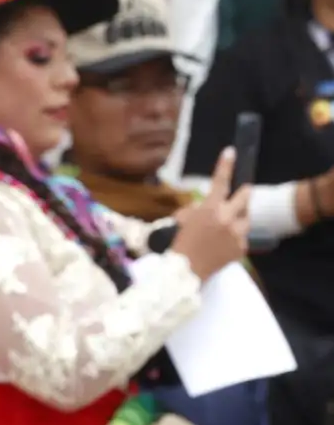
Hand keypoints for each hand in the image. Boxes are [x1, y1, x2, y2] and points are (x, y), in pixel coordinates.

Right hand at [172, 147, 250, 282]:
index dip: (225, 165)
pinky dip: (234, 240)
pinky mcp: (242, 247)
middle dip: (243, 195)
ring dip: (238, 219)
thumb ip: (195, 211)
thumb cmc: (179, 246)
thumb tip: (200, 207)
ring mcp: (237, 233)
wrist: (185, 272)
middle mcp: (227, 218)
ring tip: (224, 230)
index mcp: (210, 209)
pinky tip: (222, 247)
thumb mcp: (182, 223)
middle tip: (239, 196)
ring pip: (246, 218)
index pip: (220, 182)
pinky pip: (242, 237)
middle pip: (246, 196)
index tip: (231, 152)